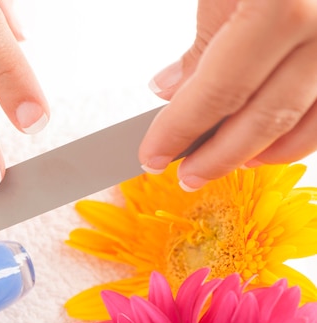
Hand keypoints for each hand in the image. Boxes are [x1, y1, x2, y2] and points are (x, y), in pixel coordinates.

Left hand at [139, 0, 316, 190]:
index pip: (221, 88)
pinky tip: (268, 144)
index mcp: (283, 5)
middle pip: (267, 114)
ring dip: (262, 152)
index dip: (181, 129)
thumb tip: (171, 90)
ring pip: (310, 121)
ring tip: (221, 164)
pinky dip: (302, 133)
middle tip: (184, 176)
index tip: (151, 155)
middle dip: (218, 155)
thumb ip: (205, 39)